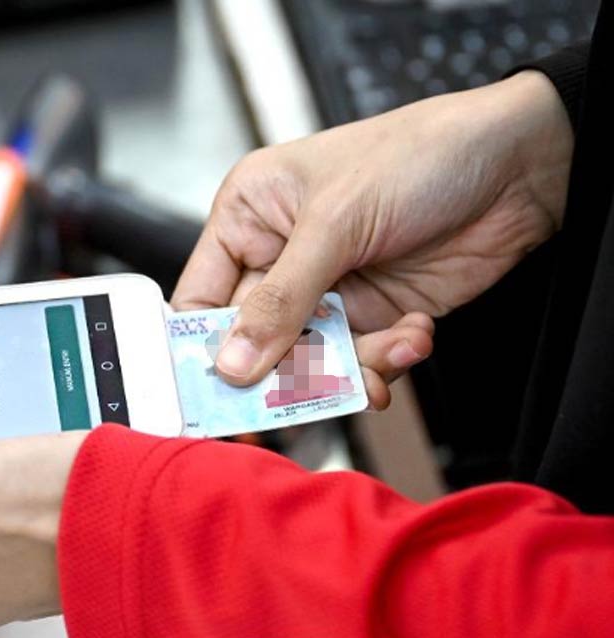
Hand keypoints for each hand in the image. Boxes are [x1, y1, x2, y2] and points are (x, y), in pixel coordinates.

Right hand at [173, 71, 572, 394]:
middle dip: (281, 371)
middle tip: (300, 397)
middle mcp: (281, 256)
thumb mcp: (336, 223)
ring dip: (347, 370)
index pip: (201, 298)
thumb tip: (232, 365)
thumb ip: (281, 300)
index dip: (202, 346)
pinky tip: (413, 335)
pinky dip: (386, 361)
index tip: (212, 393)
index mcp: (250, 216)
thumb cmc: (419, 154)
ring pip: (309, 362)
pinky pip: (360, 362)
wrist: (523, 163)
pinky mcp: (375, 315)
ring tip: (383, 359)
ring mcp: (329, 290)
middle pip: (253, 342)